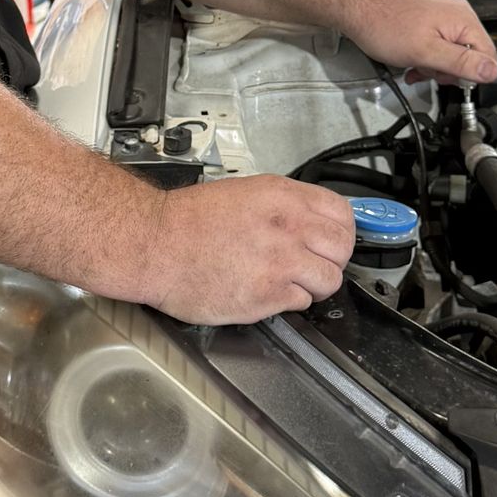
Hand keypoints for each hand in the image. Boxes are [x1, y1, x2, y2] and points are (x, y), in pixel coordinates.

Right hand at [139, 175, 356, 323]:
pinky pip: (301, 302)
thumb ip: (282, 207)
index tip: (331, 243)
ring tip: (290, 283)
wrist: (153, 245)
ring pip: (328, 280)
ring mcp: (279, 262)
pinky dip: (289, 302)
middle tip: (314, 266)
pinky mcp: (266, 294)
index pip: (342, 214)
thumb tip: (308, 223)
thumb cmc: (187, 222)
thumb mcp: (244, 193)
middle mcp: (287, 226)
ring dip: (313, 285)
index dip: (340, 232)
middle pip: (342, 249)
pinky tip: (267, 293)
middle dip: (332, 261)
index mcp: (282, 196)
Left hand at [342, 0, 496, 85]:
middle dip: (448, 71)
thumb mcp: (426, 52)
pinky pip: (439, 47)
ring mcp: (443, 17)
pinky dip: (426, 59)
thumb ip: (460, 64)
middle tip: (428, 70)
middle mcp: (457, 15)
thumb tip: (491, 73)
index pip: (489, 56)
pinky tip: (412, 63)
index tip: (449, 79)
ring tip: (415, 65)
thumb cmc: (384, 23)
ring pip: (452, 54)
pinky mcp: (430, 21)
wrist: (357, 6)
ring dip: (434, 67)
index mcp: (463, 20)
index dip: (471, 75)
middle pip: (471, 56)